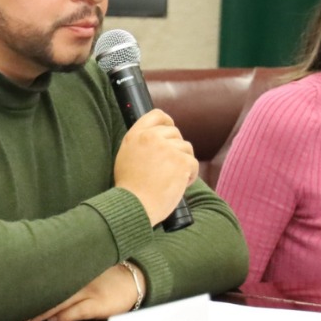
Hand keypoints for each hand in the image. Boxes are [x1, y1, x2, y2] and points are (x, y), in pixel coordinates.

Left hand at [24, 262, 143, 320]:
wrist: (134, 278)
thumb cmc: (107, 277)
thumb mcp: (85, 272)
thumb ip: (67, 277)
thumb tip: (45, 285)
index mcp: (73, 271)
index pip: (47, 279)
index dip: (30, 289)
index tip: (14, 295)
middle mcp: (78, 280)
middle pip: (49, 292)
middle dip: (31, 303)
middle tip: (14, 311)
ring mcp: (87, 291)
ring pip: (59, 303)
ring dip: (42, 313)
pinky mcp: (97, 303)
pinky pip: (77, 310)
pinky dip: (64, 316)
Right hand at [113, 109, 196, 225]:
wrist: (135, 206)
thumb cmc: (130, 189)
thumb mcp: (126, 157)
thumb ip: (141, 144)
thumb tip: (159, 137)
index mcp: (136, 136)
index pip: (156, 115)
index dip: (167, 121)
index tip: (171, 129)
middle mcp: (151, 137)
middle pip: (175, 132)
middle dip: (176, 149)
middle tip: (168, 167)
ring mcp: (167, 148)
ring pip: (186, 148)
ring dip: (183, 163)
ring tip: (170, 179)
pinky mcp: (181, 161)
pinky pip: (193, 163)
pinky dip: (189, 176)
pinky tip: (178, 185)